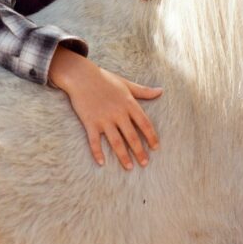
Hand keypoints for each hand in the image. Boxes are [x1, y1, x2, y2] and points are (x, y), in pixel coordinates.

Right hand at [49, 47, 162, 168]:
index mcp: (129, 104)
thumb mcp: (126, 84)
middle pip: (132, 136)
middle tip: (145, 164)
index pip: (144, 124)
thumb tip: (161, 91)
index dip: (151, 137)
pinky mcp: (90, 122)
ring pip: (116, 142)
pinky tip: (101, 163)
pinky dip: (97, 152)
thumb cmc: (104, 79)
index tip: (156, 148)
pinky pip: (94, 141)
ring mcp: (104, 119)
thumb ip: (144, 91)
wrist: (81, 76)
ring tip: (130, 167)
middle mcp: (118, 113)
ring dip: (123, 156)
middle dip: (139, 151)